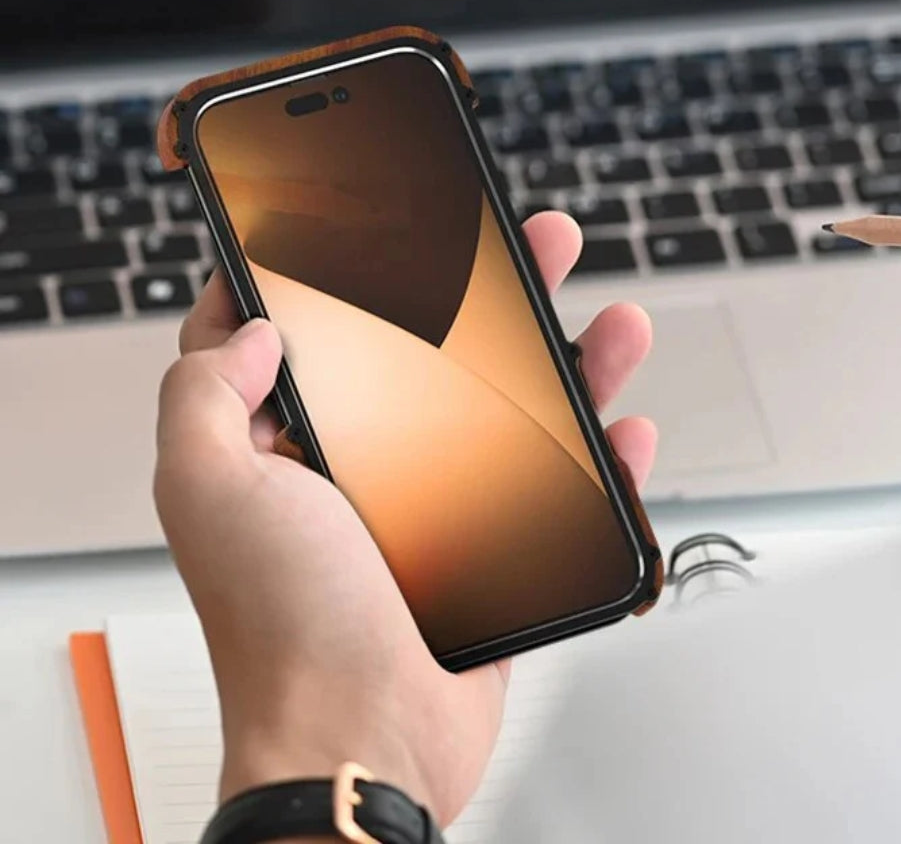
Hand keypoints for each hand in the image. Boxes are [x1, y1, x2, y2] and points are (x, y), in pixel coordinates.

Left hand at [153, 212, 655, 826]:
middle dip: (490, 295)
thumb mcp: (208, 490)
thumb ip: (202, 392)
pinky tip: (624, 429)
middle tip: (531, 246)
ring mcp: (434, 511)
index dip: (329, 282)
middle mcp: (364, 471)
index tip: (359, 232)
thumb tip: (245, 327)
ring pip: (511, 415)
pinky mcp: (490, 554)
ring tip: (612, 326)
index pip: (306, 343)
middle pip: (435, 358)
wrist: (363, 741)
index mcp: (292, 446)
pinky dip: (596, 460)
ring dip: (568, 366)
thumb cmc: (282, 627)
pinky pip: (554, 490)